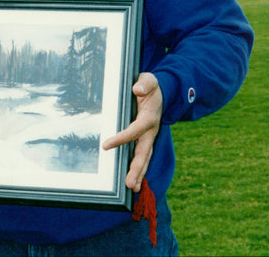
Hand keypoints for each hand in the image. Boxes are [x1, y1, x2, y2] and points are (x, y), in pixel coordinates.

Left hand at [102, 72, 162, 191]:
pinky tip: (133, 181)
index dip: (122, 138)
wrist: (162, 91)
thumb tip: (137, 89)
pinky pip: (142, 155)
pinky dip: (139, 169)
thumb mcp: (149, 79)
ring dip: (138, 173)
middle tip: (129, 184)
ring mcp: (149, 137)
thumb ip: (145, 83)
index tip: (106, 145)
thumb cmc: (151, 85)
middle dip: (137, 168)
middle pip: (144, 152)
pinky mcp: (146, 139)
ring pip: (144, 157)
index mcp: (149, 117)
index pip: (134, 130)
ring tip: (132, 188)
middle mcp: (151, 131)